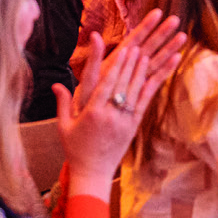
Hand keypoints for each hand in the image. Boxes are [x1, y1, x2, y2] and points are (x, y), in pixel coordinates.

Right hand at [54, 10, 184, 185]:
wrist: (93, 172)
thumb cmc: (76, 149)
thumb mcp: (64, 127)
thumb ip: (62, 103)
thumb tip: (55, 84)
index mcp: (92, 114)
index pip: (106, 85)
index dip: (117, 67)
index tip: (124, 50)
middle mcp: (110, 116)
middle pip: (123, 84)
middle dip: (131, 63)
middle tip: (140, 45)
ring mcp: (124, 121)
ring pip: (136, 91)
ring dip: (143, 70)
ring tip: (151, 52)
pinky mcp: (134, 125)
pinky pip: (146, 101)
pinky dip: (155, 84)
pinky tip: (162, 72)